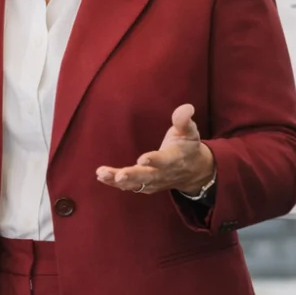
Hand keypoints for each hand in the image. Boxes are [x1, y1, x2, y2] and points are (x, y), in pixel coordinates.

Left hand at [96, 104, 213, 196]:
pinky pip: (130, 186)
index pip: (164, 160)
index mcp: (174, 159)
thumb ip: (184, 121)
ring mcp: (153, 181)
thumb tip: (186, 108)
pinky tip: (102, 176)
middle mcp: (162, 173)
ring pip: (135, 183)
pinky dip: (115, 183)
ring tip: (102, 174)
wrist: (193, 171)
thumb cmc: (187, 147)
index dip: (154, 160)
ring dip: (118, 180)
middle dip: (132, 176)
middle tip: (119, 175)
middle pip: (146, 176)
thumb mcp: (190, 132)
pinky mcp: (146, 186)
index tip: (142, 159)